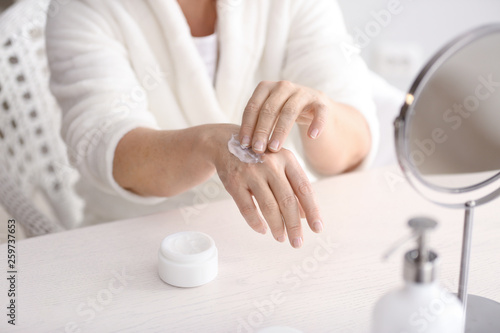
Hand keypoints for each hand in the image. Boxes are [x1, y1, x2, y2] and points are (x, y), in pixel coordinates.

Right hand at [207, 125, 322, 247]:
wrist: (225, 143)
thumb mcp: (280, 165)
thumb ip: (293, 187)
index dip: (312, 210)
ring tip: (281, 238)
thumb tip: (306, 216)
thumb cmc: (259, 158)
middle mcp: (271, 164)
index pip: (304, 189)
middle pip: (287, 200)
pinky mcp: (234, 181)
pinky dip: (256, 222)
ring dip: (277, 226)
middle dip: (294, 225)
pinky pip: (247, 208)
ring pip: (268, 206)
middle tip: (298, 243)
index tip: (317, 229)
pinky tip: (262, 230)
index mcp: (287, 159)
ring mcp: (251, 172)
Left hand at [239, 80, 328, 153]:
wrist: (312, 108)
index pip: (253, 107)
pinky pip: (319, 112)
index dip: (247, 126)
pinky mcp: (320, 101)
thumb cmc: (283, 115)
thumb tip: (243, 147)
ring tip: (275, 149)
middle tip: (257, 150)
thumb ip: (256, 126)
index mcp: (266, 88)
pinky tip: (312, 136)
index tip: (244, 145)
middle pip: (269, 109)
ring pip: (290, 111)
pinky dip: (316, 123)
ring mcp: (303, 92)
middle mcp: (283, 86)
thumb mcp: (268, 116)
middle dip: (261, 130)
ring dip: (280, 131)